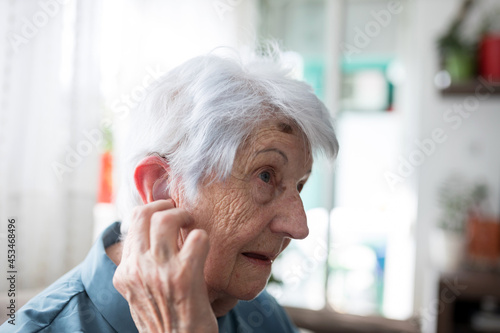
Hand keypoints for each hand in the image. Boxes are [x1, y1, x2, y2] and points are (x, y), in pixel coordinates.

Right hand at [113, 199, 216, 332]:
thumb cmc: (166, 322)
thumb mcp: (141, 294)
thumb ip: (141, 268)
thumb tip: (149, 239)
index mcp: (125, 273)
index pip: (131, 223)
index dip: (151, 212)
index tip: (165, 214)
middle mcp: (137, 269)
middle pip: (144, 214)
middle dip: (165, 205)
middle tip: (180, 213)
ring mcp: (160, 271)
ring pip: (166, 219)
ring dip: (184, 215)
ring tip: (192, 224)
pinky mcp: (185, 276)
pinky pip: (197, 238)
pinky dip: (203, 238)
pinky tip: (204, 248)